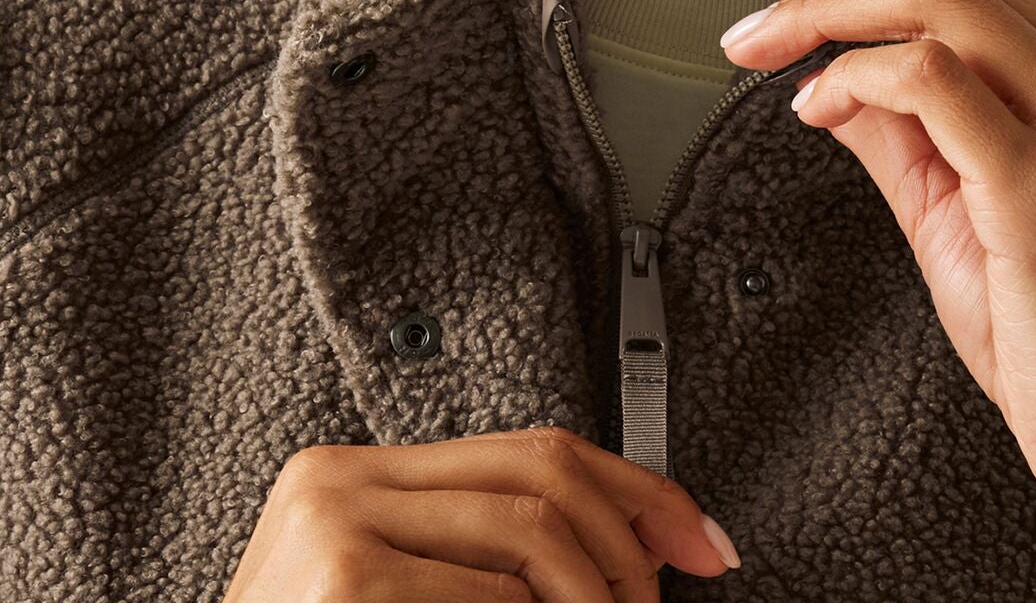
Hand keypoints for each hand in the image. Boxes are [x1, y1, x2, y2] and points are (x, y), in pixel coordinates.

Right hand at [220, 425, 736, 600]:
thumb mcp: (398, 593)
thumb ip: (479, 557)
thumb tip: (626, 555)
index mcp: (352, 472)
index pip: (530, 448)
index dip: (636, 487)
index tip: (700, 541)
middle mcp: (339, 477)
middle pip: (541, 474)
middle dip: (629, 542)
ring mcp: (334, 523)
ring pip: (529, 536)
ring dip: (595, 597)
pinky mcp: (342, 580)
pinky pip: (489, 602)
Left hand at [720, 0, 1035, 553]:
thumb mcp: (970, 205)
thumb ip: (909, 129)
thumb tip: (830, 70)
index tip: (788, 19)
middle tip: (754, 30)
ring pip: (943, 0)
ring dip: (830, 15)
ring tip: (773, 57)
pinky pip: (931, 80)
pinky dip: (854, 75)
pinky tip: (819, 109)